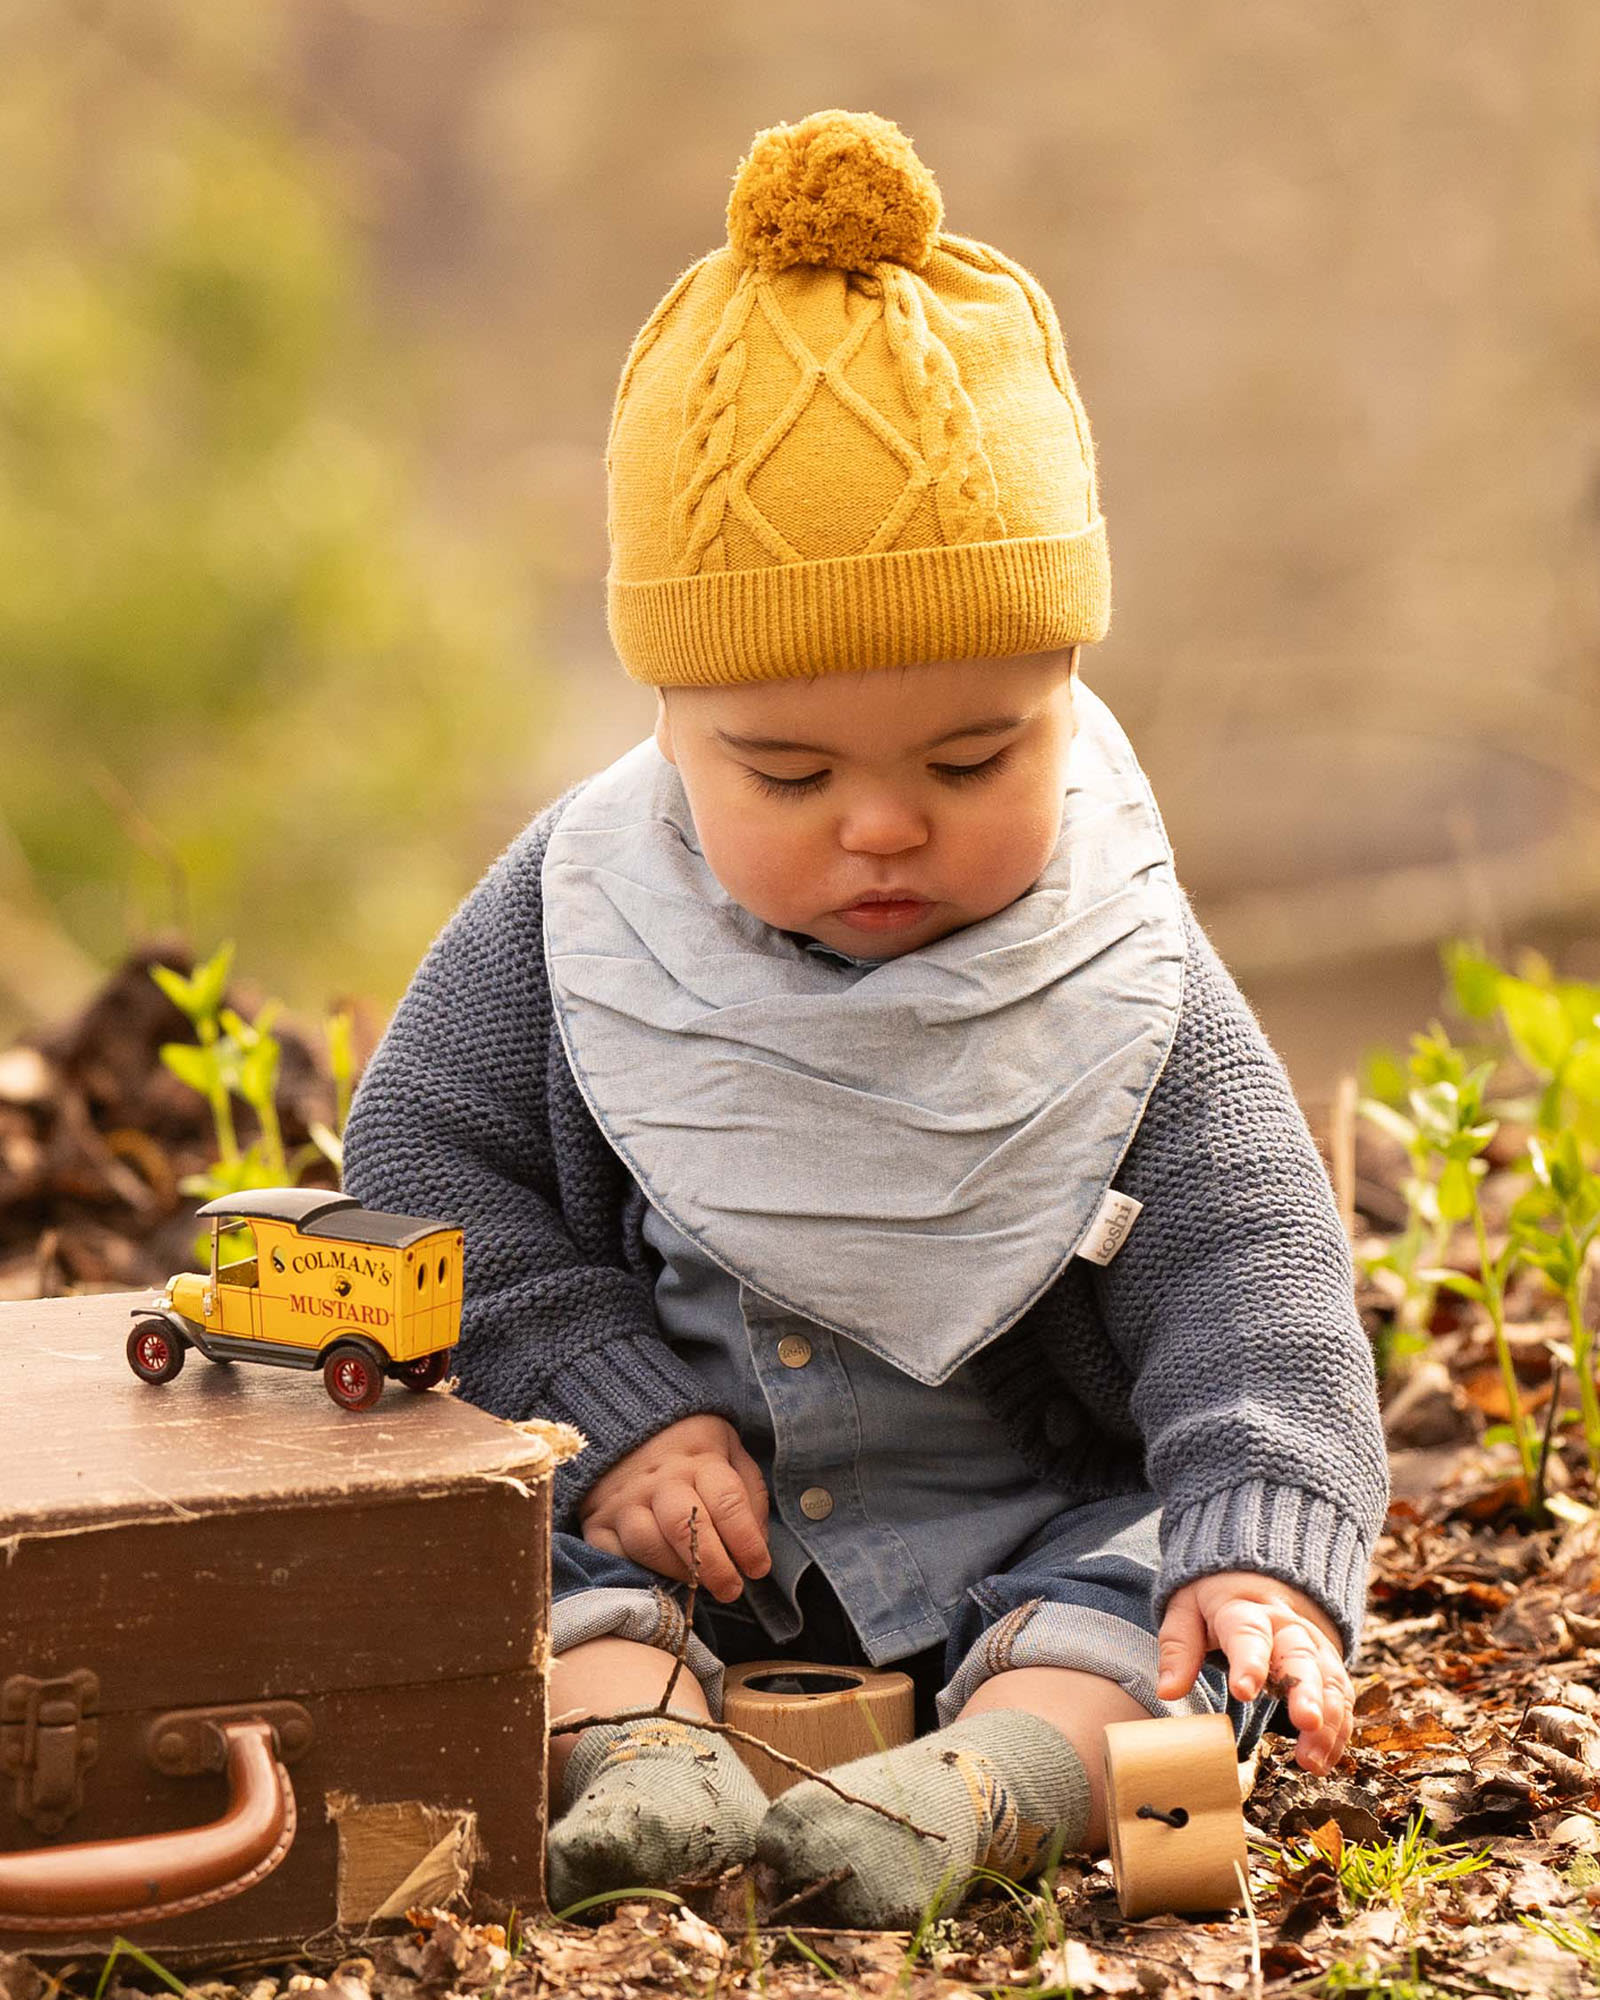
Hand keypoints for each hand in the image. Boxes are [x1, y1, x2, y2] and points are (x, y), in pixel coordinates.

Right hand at [579, 1414, 771, 1603]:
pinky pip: (615, 1555)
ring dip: (677, 1571)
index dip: (747, 1541)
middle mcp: (660, 1480)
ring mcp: (625, 1501)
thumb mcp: (730, 1450)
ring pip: (647, 1544)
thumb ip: (749, 1494)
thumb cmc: (690, 1446)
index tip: (759, 1567)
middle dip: (714, 1567)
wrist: (624, 1423)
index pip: (727, 1502)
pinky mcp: (597, 1522)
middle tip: (732, 1589)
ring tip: (696, 1582)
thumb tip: (757, 1545)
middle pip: (685, 1527)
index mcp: (700, 1459)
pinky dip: (636, 1571)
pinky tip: (658, 1574)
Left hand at [1157, 1570, 1351, 1774]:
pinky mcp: (1328, 1665)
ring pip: (1327, 1680)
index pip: (1248, 1633)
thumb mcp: (1186, 1610)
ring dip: (1326, 1720)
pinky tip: (1324, 1761)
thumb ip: (1178, 1648)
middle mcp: (1286, 1627)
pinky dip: (1337, 1730)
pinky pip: (1340, 1697)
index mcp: (1244, 1609)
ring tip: (1312, 1761)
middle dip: (1305, 1690)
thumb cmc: (1216, 1601)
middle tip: (1305, 1721)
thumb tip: (1167, 1691)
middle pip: (1300, 1656)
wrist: (1262, 1577)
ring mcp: (1313, 1646)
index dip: (1249, 1661)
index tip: (1243, 1691)